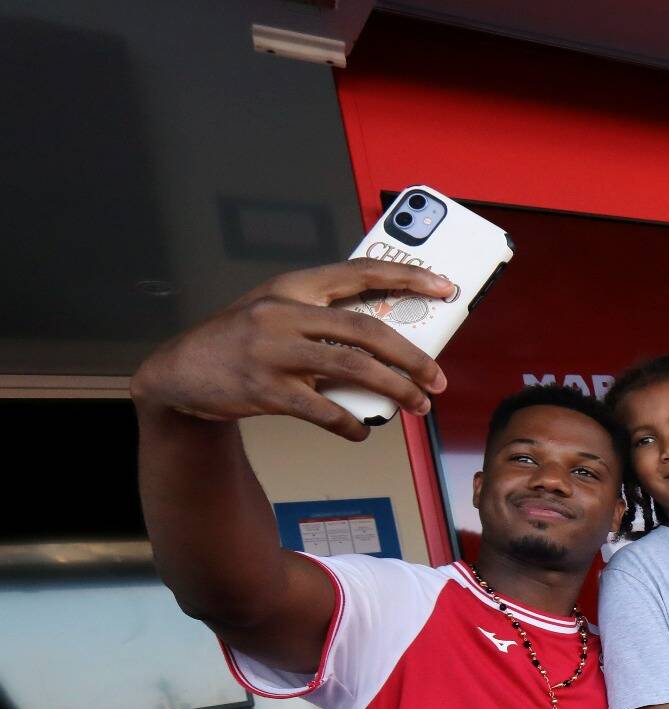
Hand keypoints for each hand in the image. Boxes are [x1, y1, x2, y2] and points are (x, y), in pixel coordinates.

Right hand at [130, 260, 452, 441]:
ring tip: (419, 404)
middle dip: (412, 356)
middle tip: (438, 378)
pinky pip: (323, 410)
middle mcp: (283, 312)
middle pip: (365, 329)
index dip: (406, 277)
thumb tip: (389, 341)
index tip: (444, 286)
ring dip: (395, 390)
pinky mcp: (264, 389)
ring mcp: (272, 351)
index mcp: (292, 286)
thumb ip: (323, 317)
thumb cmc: (239, 342)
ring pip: (352, 368)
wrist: (179, 373)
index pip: (358, 273)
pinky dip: (350, 423)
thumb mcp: (276, 312)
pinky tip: (363, 430)